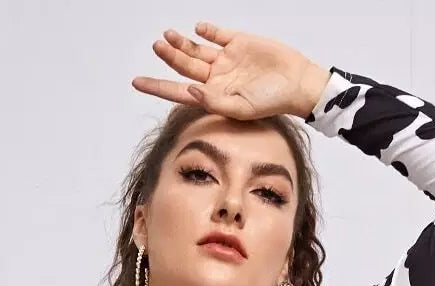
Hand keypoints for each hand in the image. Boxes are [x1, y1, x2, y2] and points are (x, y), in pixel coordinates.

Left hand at [131, 20, 327, 121]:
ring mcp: (226, 59)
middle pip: (185, 66)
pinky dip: (206, 30)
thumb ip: (215, 102)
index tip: (136, 82)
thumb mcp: (241, 108)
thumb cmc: (272, 102)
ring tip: (166, 36)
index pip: (179, 91)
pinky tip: (199, 29)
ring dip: (180, 43)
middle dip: (169, 57)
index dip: (158, 86)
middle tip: (157, 46)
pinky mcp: (238, 42)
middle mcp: (217, 78)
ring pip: (196, 49)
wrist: (297, 82)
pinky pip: (216, 34)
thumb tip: (190, 90)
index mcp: (214, 96)